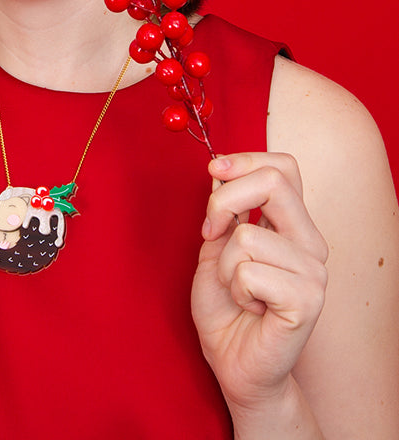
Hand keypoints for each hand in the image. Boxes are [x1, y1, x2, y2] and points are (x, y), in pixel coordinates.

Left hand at [191, 153, 328, 414]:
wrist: (234, 363)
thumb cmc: (225, 307)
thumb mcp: (215, 246)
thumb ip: (223, 210)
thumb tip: (221, 167)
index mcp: (292, 224)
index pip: (283, 166)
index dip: (244, 160)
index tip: (213, 171)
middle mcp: (310, 242)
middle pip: (274, 182)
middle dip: (224, 200)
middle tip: (209, 231)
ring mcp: (313, 271)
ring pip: (247, 234)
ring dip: (225, 263)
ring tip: (238, 289)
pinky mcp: (307, 300)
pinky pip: (249, 271)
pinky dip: (235, 288)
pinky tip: (250, 307)